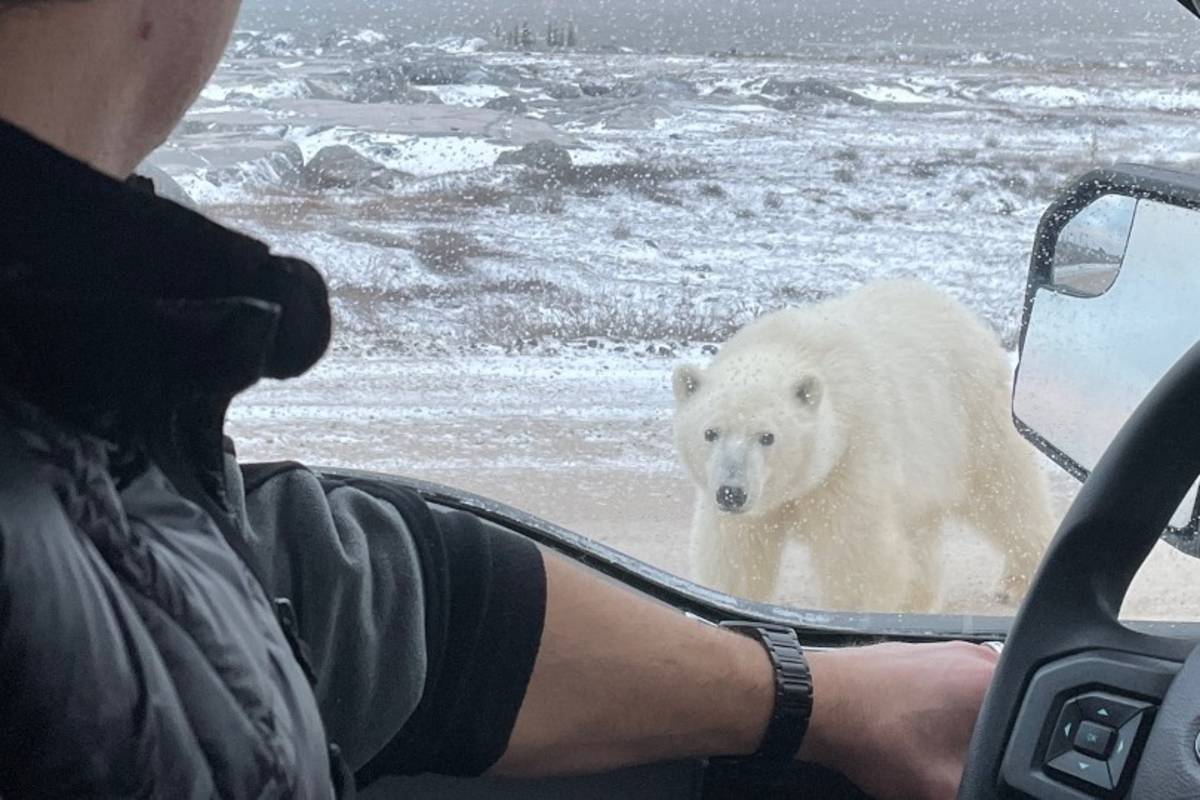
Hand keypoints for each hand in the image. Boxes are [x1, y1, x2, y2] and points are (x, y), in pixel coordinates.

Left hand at [800, 641, 998, 799]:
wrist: (815, 702)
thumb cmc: (873, 735)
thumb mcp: (940, 787)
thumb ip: (979, 792)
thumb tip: (994, 791)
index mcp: (993, 683)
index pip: (1034, 723)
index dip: (1016, 756)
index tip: (989, 769)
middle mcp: (975, 656)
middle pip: (1006, 713)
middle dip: (988, 744)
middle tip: (955, 762)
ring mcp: (945, 650)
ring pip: (974, 701)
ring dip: (961, 729)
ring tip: (931, 747)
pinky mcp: (917, 654)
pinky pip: (945, 689)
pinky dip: (937, 713)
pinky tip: (912, 730)